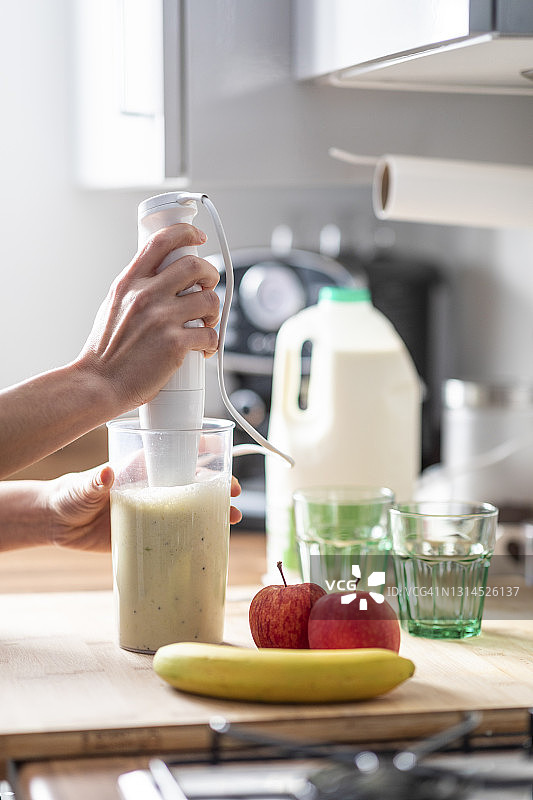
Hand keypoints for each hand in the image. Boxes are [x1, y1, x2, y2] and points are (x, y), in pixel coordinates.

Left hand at [48, 466, 241, 551]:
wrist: (59, 525)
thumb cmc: (69, 495)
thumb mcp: (81, 487)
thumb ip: (94, 482)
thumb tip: (105, 473)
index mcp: (140, 467)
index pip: (175, 453)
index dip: (200, 450)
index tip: (220, 451)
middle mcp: (152, 486)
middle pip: (192, 480)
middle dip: (217, 483)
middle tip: (234, 491)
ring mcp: (153, 508)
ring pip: (191, 505)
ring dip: (213, 509)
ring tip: (233, 517)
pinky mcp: (150, 530)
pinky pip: (179, 530)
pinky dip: (197, 532)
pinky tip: (213, 537)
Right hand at [76, 223, 220, 417]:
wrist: (98, 383)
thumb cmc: (104, 352)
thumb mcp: (112, 306)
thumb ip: (136, 289)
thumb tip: (161, 278)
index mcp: (129, 283)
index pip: (161, 242)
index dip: (186, 234)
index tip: (198, 237)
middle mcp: (146, 296)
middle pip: (194, 266)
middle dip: (210, 274)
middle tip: (209, 287)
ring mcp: (161, 319)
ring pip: (209, 300)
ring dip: (214, 312)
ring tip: (205, 323)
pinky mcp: (174, 344)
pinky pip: (209, 335)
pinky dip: (212, 343)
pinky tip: (203, 349)